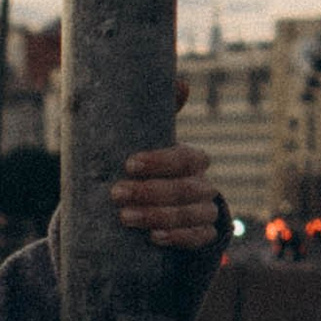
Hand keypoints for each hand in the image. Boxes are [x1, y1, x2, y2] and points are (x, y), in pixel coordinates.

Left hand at [113, 81, 225, 251]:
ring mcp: (204, 212)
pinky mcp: (201, 238)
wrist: (138, 213)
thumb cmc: (138, 173)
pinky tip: (155, 237)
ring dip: (159, 215)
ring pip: (193, 214)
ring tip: (125, 217)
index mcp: (190, 160)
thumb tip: (181, 81)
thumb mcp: (140, 144)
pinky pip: (199, 239)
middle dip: (152, 191)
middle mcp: (202, 185)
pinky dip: (178, 238)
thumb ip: (154, 116)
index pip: (187, 159)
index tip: (130, 164)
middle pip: (188, 188)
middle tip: (117, 193)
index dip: (161, 161)